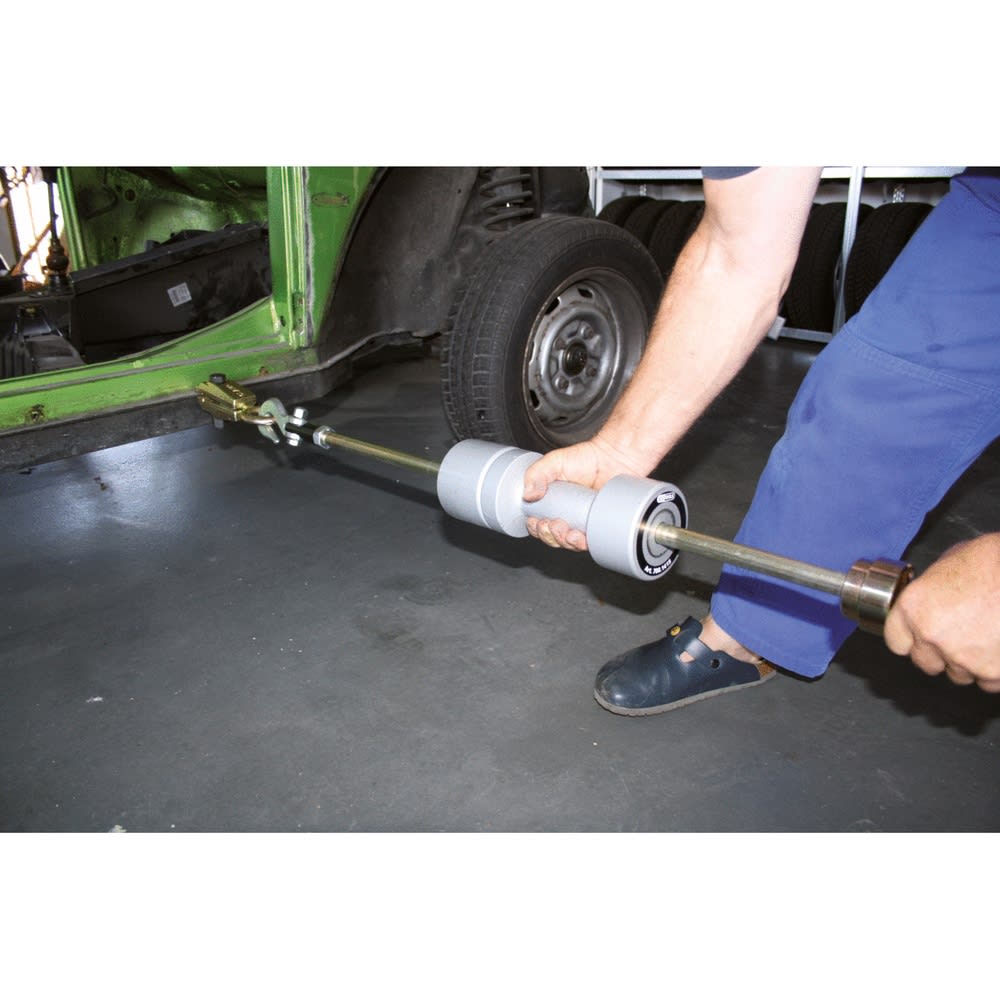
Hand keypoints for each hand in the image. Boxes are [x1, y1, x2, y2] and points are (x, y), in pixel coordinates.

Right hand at [521, 437, 651, 550]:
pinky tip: (579, 537)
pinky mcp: (600, 525)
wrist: (615, 457)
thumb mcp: (554, 461)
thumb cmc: (587, 458)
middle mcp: (568, 515)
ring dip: (563, 541)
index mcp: (553, 503)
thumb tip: (527, 495)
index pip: (539, 524)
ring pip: (569, 543)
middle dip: (548, 535)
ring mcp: (584, 521)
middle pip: (552, 537)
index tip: (536, 521)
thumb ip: (536, 474)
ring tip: (565, 530)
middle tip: (551, 524)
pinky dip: (581, 544)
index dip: (536, 527)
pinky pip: (589, 542)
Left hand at [883, 534, 999, 691]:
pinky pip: (987, 682)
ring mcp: (963, 657)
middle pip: (925, 662)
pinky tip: (997, 646)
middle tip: (958, 634)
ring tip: (983, 635)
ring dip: (967, 661)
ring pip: (958, 674)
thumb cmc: (993, 562)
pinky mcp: (994, 672)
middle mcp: (932, 636)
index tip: (918, 636)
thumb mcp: (947, 566)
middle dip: (938, 653)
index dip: (910, 638)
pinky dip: (992, 669)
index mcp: (914, 608)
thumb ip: (931, 592)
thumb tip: (929, 600)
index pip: (896, 641)